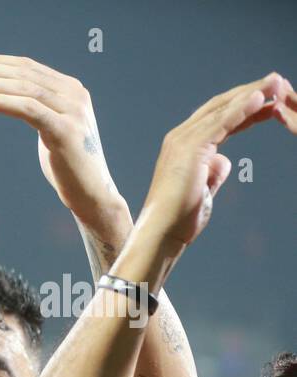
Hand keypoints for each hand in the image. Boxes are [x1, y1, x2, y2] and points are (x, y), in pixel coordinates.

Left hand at [0, 54, 128, 239]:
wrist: (90, 194)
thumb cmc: (66, 163)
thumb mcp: (50, 127)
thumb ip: (36, 108)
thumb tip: (8, 97)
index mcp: (70, 89)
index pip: (27, 66)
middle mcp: (74, 93)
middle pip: (22, 73)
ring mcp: (72, 110)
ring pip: (23, 88)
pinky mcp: (65, 130)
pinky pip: (28, 110)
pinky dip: (2, 102)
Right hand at [139, 73, 291, 247]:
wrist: (162, 232)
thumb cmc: (180, 218)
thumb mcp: (204, 189)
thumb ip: (213, 171)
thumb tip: (223, 160)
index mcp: (183, 147)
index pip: (218, 118)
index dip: (244, 106)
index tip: (268, 100)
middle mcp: (180, 138)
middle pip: (220, 106)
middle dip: (250, 92)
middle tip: (277, 81)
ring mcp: (183, 141)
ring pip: (223, 109)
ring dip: (252, 94)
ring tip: (276, 83)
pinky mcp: (190, 148)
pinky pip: (221, 122)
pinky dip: (241, 109)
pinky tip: (260, 99)